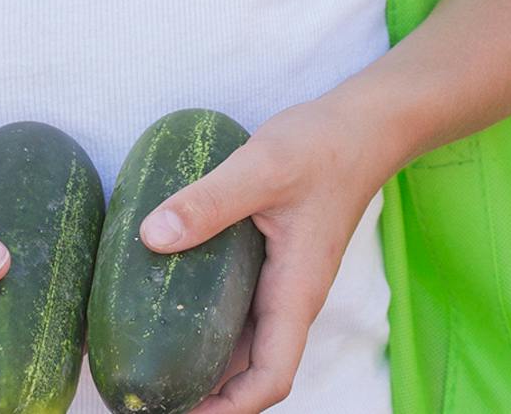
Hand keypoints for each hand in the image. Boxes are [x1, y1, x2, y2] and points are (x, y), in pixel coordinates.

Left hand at [136, 93, 395, 413]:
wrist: (362, 126)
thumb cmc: (323, 148)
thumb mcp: (261, 167)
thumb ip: (208, 201)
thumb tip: (152, 237)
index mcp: (295, 292)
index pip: (271, 378)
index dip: (229, 409)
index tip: (180, 413)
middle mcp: (290, 297)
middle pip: (252, 369)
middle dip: (206, 391)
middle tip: (149, 389)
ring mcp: (282, 280)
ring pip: (245, 339)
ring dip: (206, 358)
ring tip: (152, 358)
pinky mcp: (273, 257)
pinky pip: (240, 304)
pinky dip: (209, 317)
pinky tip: (172, 302)